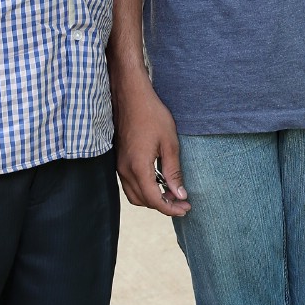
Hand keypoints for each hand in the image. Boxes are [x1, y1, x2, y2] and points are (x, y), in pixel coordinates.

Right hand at [111, 69, 190, 216]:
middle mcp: (125, 170)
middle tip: (182, 201)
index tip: (186, 208)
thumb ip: (173, 172)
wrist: (130, 96)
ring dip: (152, 198)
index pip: (154, 200)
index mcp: (138, 167)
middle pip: (142, 201)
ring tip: (171, 192)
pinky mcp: (119, 159)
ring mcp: (119, 165)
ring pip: (134, 194)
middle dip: (163, 205)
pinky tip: (158, 180)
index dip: (171, 209)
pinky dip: (144, 188)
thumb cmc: (151, 115)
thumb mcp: (169, 143)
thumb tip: (179, 194)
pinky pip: (129, 183)